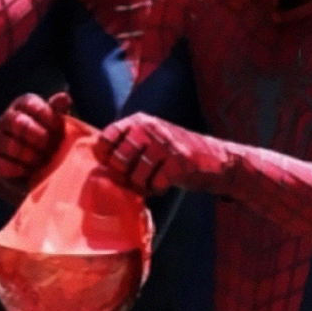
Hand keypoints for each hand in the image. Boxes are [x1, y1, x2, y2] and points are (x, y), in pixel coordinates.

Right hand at [0, 91, 71, 196]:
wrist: (24, 165)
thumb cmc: (44, 138)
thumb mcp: (53, 122)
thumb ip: (57, 109)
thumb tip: (65, 98)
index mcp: (22, 106)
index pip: (29, 103)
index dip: (47, 116)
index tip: (58, 128)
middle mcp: (6, 121)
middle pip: (17, 122)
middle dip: (39, 137)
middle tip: (52, 147)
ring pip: (10, 145)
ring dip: (31, 156)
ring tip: (43, 161)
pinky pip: (2, 166)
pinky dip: (19, 170)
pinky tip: (29, 172)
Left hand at [95, 112, 231, 195]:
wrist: (215, 159)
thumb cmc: (174, 153)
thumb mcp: (148, 140)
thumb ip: (125, 146)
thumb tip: (95, 161)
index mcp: (138, 120)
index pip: (105, 138)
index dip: (105, 157)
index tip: (117, 167)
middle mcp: (149, 128)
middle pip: (118, 160)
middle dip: (126, 175)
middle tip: (139, 178)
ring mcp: (164, 144)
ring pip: (136, 176)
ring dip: (143, 185)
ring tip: (154, 180)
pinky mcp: (178, 162)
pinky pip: (155, 184)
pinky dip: (158, 190)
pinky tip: (165, 184)